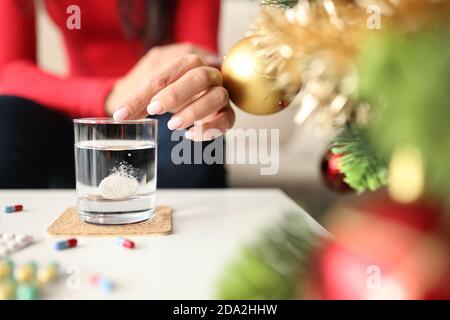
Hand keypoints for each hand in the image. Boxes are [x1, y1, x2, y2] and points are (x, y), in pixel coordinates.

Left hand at [106, 43, 233, 140]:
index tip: (124, 113)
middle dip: (176, 94)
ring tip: (172, 125)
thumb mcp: (146, 88)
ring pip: (218, 96)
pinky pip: (227, 118)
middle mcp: (208, 74)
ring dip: (194, 111)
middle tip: (154, 109)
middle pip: (199, 77)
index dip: (144, 93)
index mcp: (187, 61)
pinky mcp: (226, 113)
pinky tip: (190, 135)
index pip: (166, 73)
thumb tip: (122, 115)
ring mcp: (220, 93)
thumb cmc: (164, 89)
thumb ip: (137, 97)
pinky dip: (210, 127)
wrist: (181, 97)